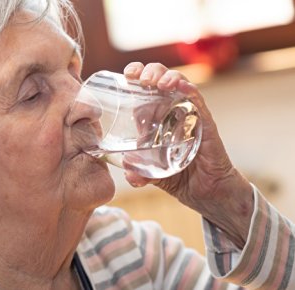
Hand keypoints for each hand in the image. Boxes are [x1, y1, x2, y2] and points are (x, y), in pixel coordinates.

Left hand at [122, 62, 253, 246]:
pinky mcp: (205, 124)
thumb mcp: (151, 174)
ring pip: (180, 85)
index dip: (135, 76)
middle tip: (140, 78)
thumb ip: (138, 174)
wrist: (205, 192)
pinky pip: (199, 104)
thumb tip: (129, 175)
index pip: (143, 90)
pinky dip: (191, 93)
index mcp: (153, 118)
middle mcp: (171, 112)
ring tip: (158, 82)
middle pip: (160, 80)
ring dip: (169, 77)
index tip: (127, 75)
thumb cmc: (178, 176)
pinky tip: (183, 87)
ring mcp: (189, 115)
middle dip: (150, 72)